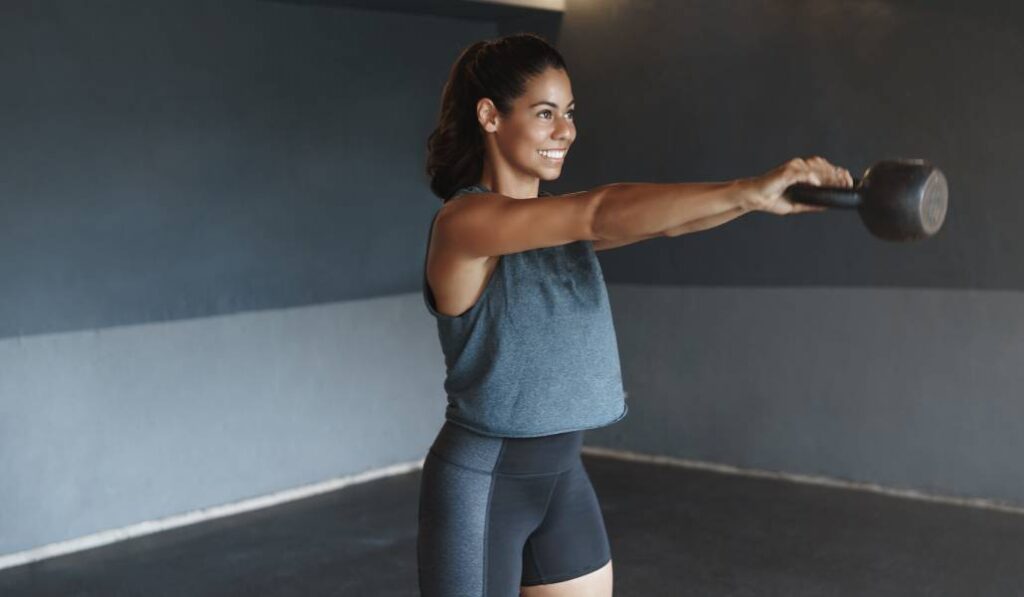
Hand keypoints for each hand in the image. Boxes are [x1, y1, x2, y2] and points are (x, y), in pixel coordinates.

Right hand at [738, 156, 853, 214]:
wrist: (754, 198)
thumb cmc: (771, 199)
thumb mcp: (797, 204)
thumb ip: (812, 203)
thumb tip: (827, 206)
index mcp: (802, 172)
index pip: (824, 169)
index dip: (838, 174)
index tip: (849, 182)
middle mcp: (799, 166)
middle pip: (823, 167)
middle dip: (837, 175)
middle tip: (848, 183)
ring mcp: (793, 168)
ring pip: (815, 168)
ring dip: (828, 175)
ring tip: (838, 183)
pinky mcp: (785, 172)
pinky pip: (801, 173)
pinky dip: (810, 177)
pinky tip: (817, 184)